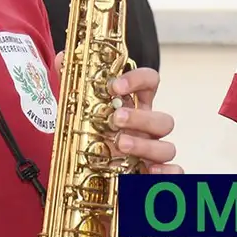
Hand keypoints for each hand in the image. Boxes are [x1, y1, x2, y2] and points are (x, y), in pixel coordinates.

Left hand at [52, 55, 181, 173]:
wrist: (86, 178)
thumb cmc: (88, 140)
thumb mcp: (75, 114)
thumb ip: (71, 86)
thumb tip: (61, 58)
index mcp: (134, 108)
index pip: (150, 84)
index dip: (138, 80)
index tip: (115, 86)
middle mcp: (147, 131)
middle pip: (162, 119)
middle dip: (140, 118)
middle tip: (114, 120)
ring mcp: (153, 155)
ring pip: (167, 147)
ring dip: (145, 146)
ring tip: (120, 145)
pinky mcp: (154, 178)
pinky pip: (175, 175)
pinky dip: (167, 174)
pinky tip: (149, 172)